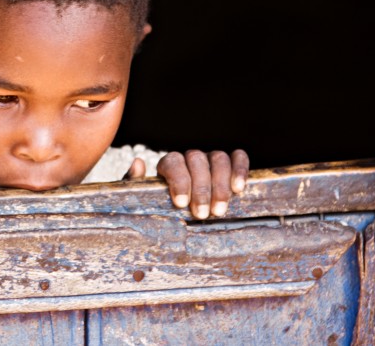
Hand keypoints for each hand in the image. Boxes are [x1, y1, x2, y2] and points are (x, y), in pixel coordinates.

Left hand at [125, 149, 248, 218]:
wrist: (176, 216)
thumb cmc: (160, 208)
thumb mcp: (142, 199)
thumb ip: (135, 183)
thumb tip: (138, 164)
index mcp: (168, 164)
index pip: (173, 161)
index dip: (178, 180)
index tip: (181, 203)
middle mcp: (190, 158)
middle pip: (197, 161)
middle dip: (201, 189)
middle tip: (202, 214)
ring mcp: (211, 160)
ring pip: (218, 159)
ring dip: (220, 185)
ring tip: (219, 211)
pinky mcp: (230, 165)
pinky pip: (238, 157)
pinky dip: (240, 169)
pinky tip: (239, 189)